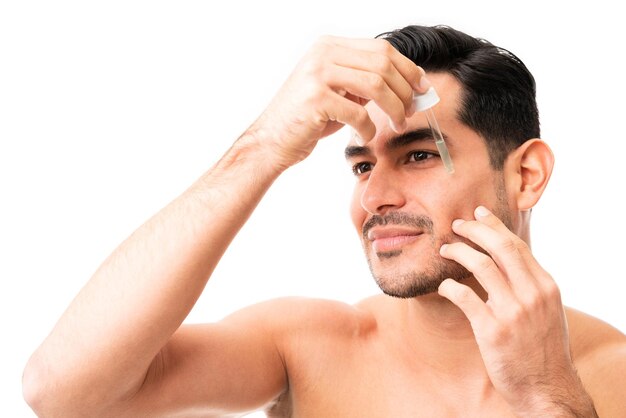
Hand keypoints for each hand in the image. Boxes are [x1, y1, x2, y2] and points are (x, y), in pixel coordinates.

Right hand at [246, 35, 428, 167]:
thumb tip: (408, 85)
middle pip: (383, 64)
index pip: (381, 49)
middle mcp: (323, 53)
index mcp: (330, 46)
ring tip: (397, 124)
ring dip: (394, 108)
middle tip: (411, 111)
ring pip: (376, 85)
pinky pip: (359, 113)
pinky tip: (366, 136)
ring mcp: (318, 73)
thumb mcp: (338, 93)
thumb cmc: (307, 120)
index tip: (422, 87)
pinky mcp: (316, 98)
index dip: (408, 68)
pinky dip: (369, 128)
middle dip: (404, 90)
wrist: (271, 141)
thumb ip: (364, 82)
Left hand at [438, 206, 596, 416]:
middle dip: (474, 230)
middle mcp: (532, 294)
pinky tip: (443, 286)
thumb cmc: (542, 349)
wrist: (546, 389)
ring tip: (444, 250)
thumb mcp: (547, 311)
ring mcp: (513, 311)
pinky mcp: (492, 330)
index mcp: (545, 286)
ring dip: (458, 252)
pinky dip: (449, 286)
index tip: (478, 214)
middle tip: (456, 224)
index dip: (494, 226)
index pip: (517, 245)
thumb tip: (506, 260)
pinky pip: (464, 296)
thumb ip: (529, 285)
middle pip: (500, 247)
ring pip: (481, 265)